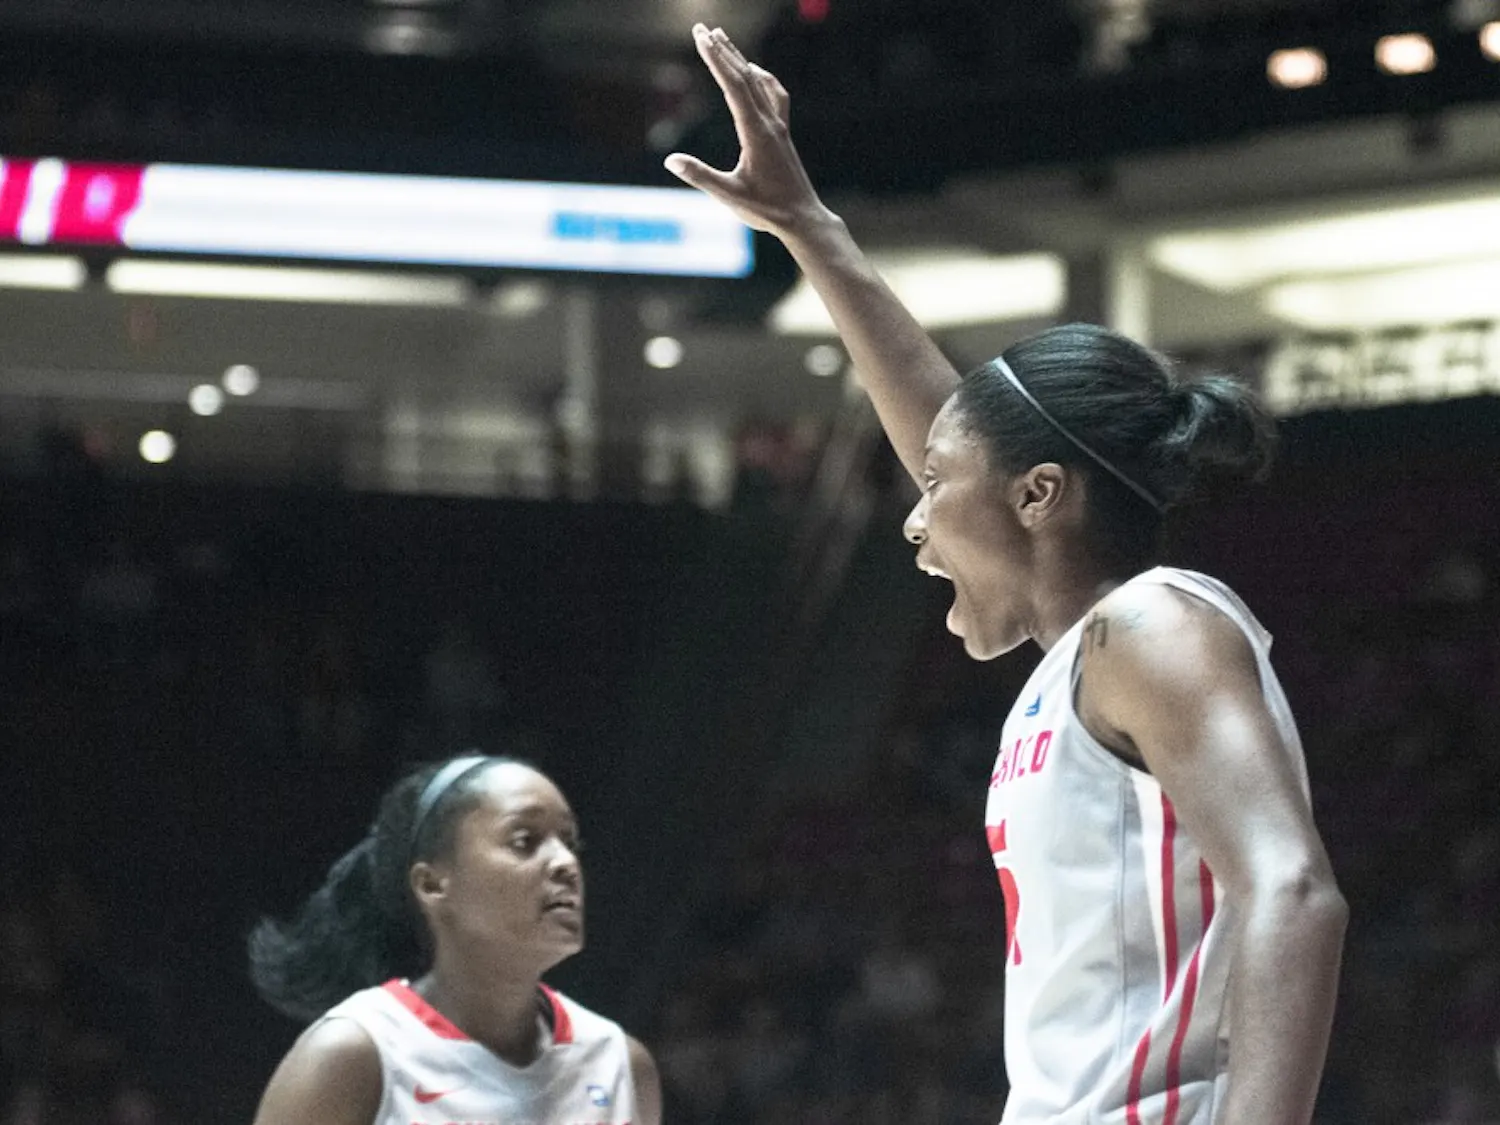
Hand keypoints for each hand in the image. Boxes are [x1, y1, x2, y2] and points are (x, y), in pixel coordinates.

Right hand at [665, 24, 831, 238]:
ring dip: (739, 59)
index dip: (715, 59)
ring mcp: (779, 127)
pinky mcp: (783, 134)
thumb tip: (671, 161)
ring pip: (758, 82)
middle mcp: (769, 123)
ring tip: (723, 39)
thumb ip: (700, 176)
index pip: (732, 85)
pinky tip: (755, 73)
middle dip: (722, 50)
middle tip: (702, 29)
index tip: (700, 37)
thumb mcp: (729, 196)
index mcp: (755, 132)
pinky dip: (761, 77)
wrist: (803, 219)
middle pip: (744, 76)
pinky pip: (773, 95)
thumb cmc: (767, 211)